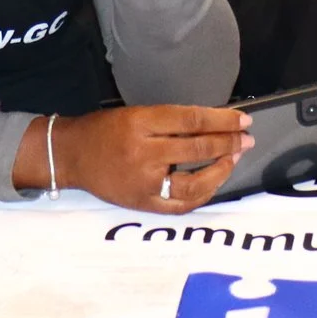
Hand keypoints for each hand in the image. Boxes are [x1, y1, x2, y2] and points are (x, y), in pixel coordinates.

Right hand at [33, 105, 253, 211]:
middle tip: (245, 138)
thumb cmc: (104, 130)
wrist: (71, 156)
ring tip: (233, 159)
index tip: (242, 120)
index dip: (222, 120)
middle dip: (228, 143)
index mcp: (141, 123)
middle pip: (197, 149)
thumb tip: (212, 124)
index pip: (191, 120)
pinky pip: (180, 204)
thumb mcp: (134, 113)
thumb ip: (170, 120)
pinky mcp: (142, 203)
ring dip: (220, 171)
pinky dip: (202, 195)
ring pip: (194, 182)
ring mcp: (144, 182)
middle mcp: (143, 152)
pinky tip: (214, 184)